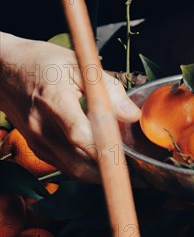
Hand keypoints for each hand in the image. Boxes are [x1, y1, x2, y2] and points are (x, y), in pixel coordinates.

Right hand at [0, 33, 140, 180]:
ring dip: (100, 174)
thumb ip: (109, 90)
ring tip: (124, 167)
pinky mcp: (37, 149)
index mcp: (54, 100)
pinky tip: (102, 161)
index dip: (106, 150)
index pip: (80, 134)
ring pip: (74, 170)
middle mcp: (42, 125)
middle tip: (136, 169)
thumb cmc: (42, 63)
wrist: (3, 69)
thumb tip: (133, 115)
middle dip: (110, 170)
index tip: (128, 157)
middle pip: (79, 162)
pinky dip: (87, 168)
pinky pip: (66, 167)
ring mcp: (37, 140)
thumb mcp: (79, 65)